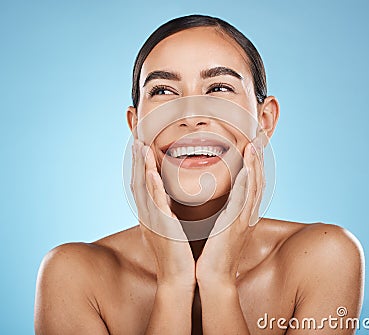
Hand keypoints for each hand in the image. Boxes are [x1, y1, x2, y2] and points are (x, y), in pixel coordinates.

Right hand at [131, 140, 195, 288]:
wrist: (178, 277)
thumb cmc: (176, 254)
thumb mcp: (168, 228)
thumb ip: (165, 213)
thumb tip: (167, 202)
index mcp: (150, 215)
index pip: (142, 186)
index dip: (140, 166)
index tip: (141, 148)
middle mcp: (147, 216)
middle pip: (138, 183)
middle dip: (137, 161)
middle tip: (137, 140)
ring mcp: (152, 221)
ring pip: (144, 189)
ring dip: (142, 167)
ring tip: (141, 147)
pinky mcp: (162, 227)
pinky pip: (155, 203)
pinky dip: (152, 187)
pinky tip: (150, 172)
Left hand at [196, 134, 264, 285]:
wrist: (214, 276)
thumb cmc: (215, 253)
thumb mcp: (223, 228)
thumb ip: (226, 212)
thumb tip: (223, 200)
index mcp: (243, 213)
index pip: (253, 183)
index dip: (255, 163)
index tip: (254, 145)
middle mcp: (247, 214)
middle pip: (258, 180)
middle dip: (259, 158)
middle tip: (259, 137)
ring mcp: (243, 219)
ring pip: (253, 186)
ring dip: (255, 165)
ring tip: (254, 145)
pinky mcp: (235, 225)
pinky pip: (243, 199)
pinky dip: (246, 182)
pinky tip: (246, 168)